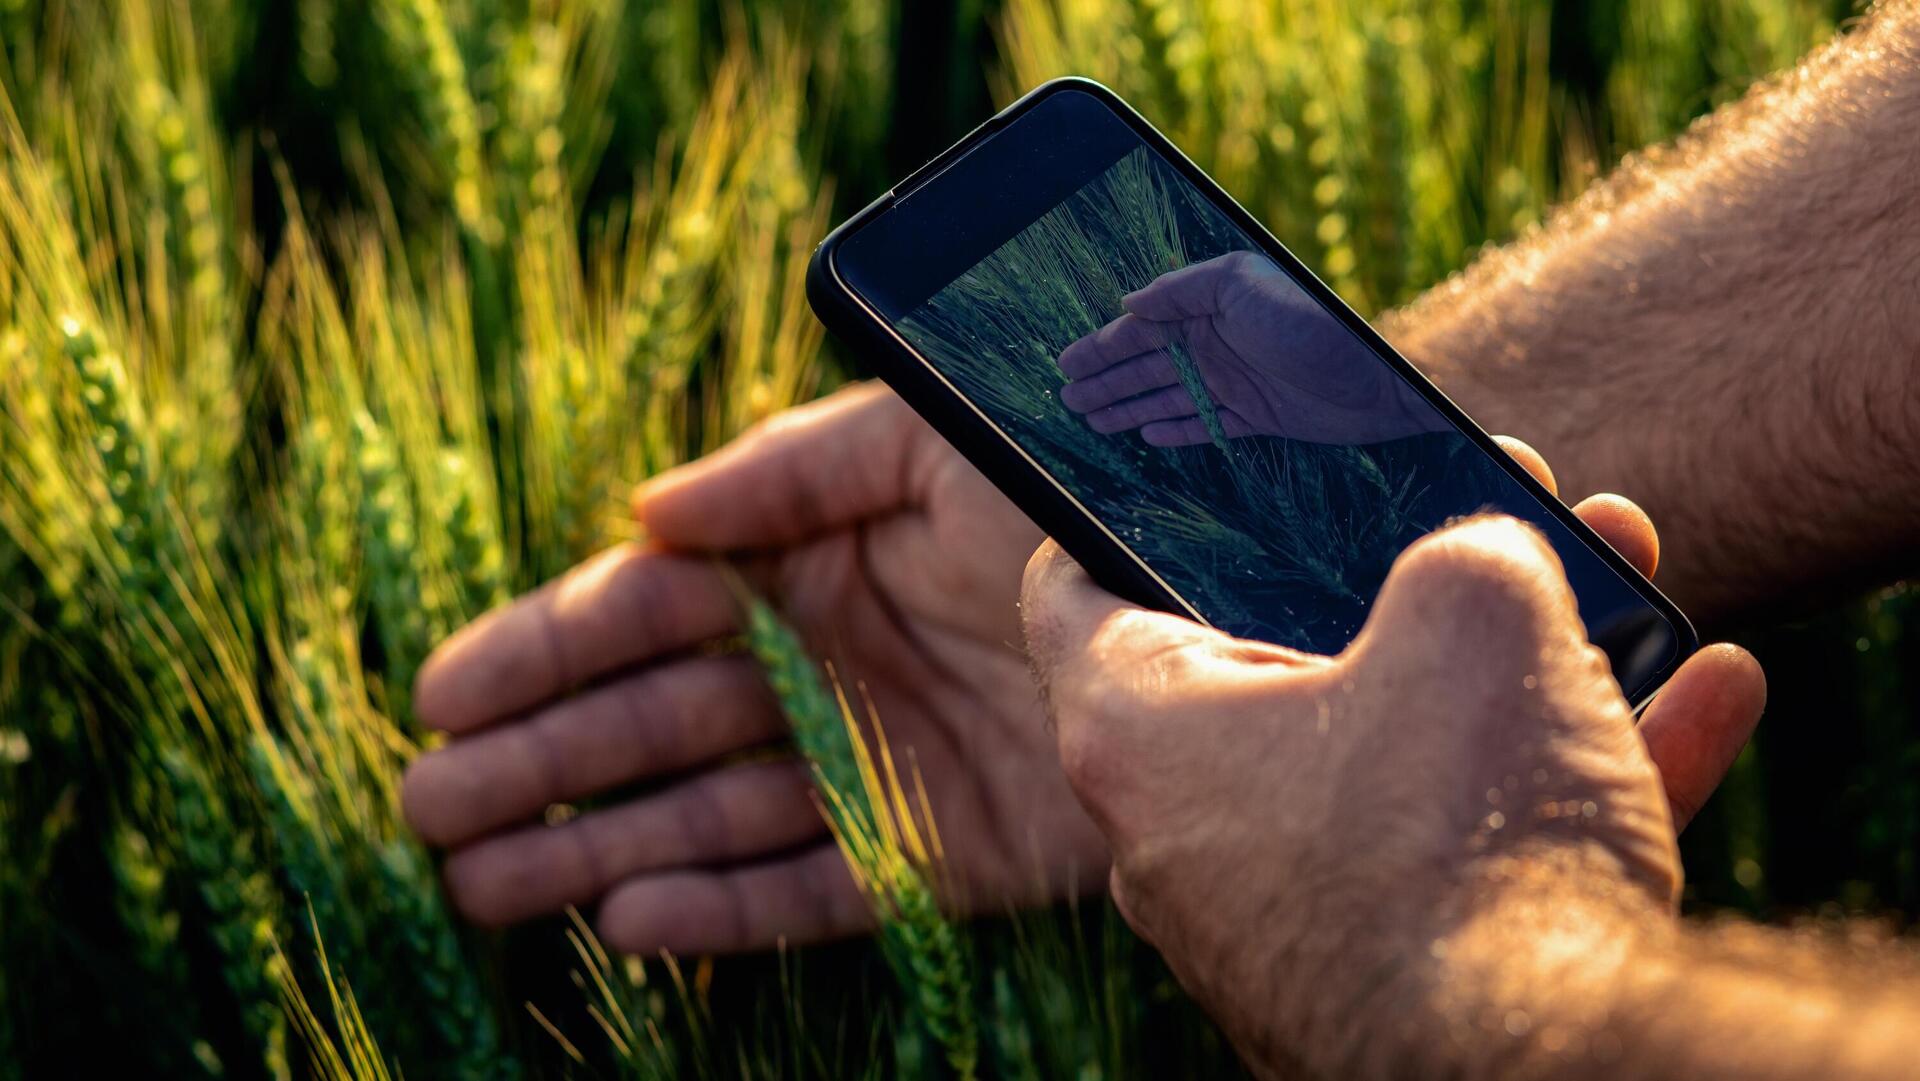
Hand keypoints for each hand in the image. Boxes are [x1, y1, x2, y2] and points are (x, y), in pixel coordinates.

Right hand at [401, 383, 1104, 953]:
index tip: (442, 692)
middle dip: (536, 764)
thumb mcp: (923, 441)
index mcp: (807, 563)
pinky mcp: (936, 854)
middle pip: (651, 726)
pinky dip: (720, 911)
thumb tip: (646, 509)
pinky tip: (627, 921)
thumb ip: (789, 471)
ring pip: (705, 819)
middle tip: (425, 808)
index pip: (647, 613)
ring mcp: (873, 766)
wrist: (1224, 587)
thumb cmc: (1065, 488)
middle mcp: (824, 670)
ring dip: (593, 848)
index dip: (544, 650)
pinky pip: (810, 892)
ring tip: (481, 883)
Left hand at [1020, 495, 1765, 1075]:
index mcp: (1140, 732)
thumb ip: (1468, 549)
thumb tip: (1493, 562)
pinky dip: (1566, 781)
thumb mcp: (1477, 614)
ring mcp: (1285, 920)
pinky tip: (1702, 701)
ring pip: (1401, 754)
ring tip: (1626, 585)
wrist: (1550, 1072)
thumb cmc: (1465, 834)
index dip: (1125, 510)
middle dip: (1404, 582)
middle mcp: (1186, 836)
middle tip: (1495, 516)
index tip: (1191, 480)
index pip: (1077, 588)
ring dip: (1521, 671)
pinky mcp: (1387, 981)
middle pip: (1279, 663)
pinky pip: (1466, 854)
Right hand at [1058, 251, 1446, 446]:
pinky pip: (1203, 424)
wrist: (1377, 379)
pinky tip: (1147, 434)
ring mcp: (1235, 382)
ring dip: (1128, 406)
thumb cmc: (1312, 324)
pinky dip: (1174, 429)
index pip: (1143, 330)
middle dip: (1105, 380)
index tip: (1067, 363)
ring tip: (1091, 419)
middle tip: (1066, 398)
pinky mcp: (1257, 416)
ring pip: (1166, 397)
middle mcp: (1218, 343)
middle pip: (1147, 366)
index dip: (1103, 347)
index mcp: (1210, 308)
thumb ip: (1183, 289)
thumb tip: (1131, 302)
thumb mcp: (1242, 285)